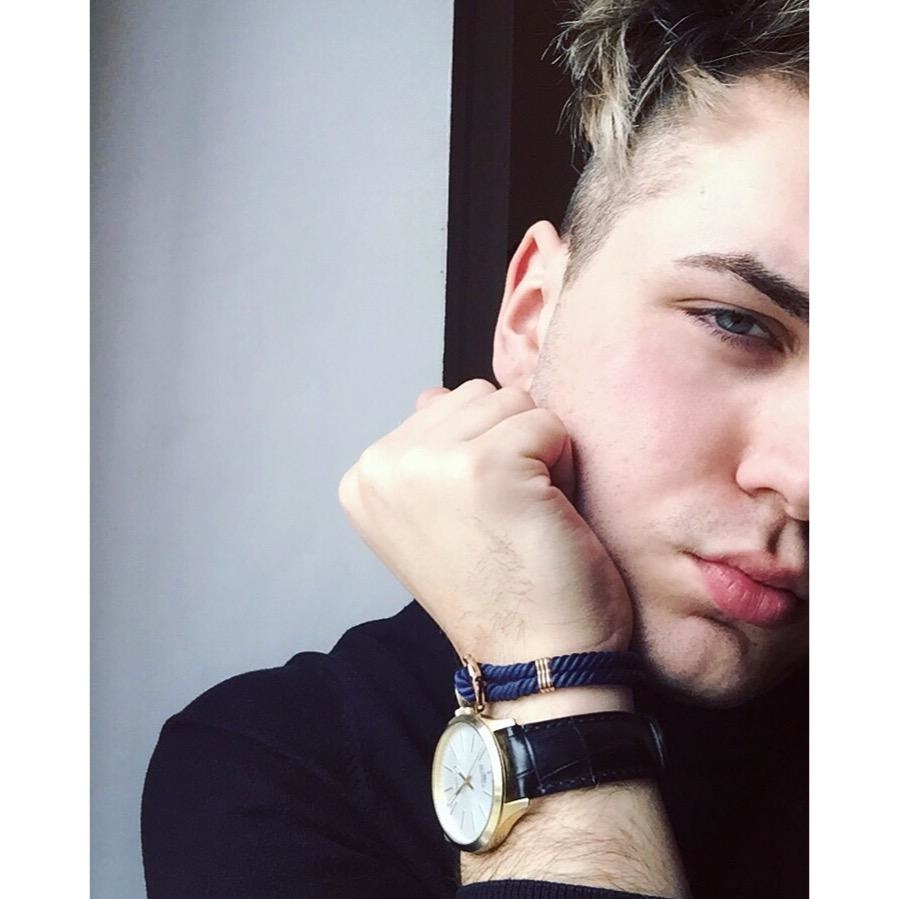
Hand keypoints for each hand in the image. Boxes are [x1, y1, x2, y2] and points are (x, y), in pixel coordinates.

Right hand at [338, 379, 631, 664]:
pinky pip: (550, 425)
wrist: (534, 660)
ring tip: (526, 515)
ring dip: (539, 454)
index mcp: (365, 477)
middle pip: (479, 396)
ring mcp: (429, 463)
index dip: (483, 453)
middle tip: (509, 516)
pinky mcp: (486, 466)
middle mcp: (382, 465)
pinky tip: (546, 518)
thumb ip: (427, 448)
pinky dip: (566, 468)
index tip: (479, 519)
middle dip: (511, 445)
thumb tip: (430, 394)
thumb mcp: (436, 514)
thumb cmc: (498, 589)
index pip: (443, 406)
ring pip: (514, 402)